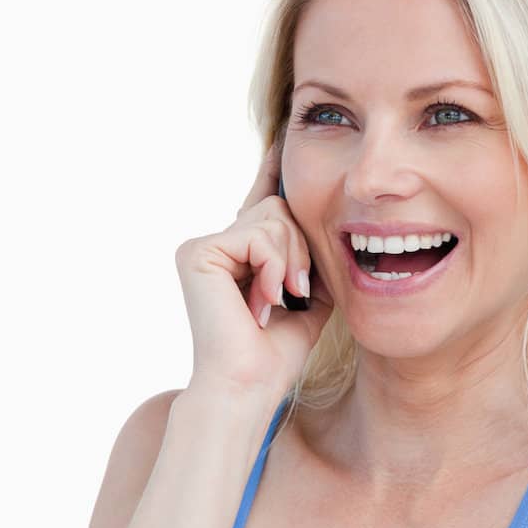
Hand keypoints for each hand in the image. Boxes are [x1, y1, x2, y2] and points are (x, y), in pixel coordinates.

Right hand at [174, 140, 334, 400]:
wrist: (250, 386)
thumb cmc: (276, 355)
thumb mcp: (307, 298)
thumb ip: (310, 260)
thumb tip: (330, 223)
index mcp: (238, 256)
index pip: (260, 206)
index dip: (271, 174)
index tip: (282, 142)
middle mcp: (215, 247)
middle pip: (277, 209)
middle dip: (300, 249)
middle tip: (294, 293)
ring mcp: (202, 248)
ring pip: (271, 219)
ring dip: (290, 262)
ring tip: (278, 301)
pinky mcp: (197, 252)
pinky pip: (257, 234)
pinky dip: (273, 266)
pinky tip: (263, 299)